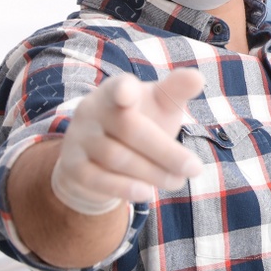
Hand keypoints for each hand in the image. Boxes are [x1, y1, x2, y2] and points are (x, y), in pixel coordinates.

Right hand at [49, 68, 206, 214]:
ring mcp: (79, 137)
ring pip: (116, 157)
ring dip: (152, 173)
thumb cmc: (141, 122)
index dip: (123, 90)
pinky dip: (124, 187)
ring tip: (178, 182)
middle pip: (129, 129)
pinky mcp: (73, 166)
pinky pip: (98, 179)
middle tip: (196, 168)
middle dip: (166, 152)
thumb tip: (198, 77)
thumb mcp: (160, 105)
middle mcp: (92, 110)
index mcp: (116, 89)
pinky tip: (147, 193)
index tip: (128, 93)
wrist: (100, 156)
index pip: (119, 87)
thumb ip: (177, 91)